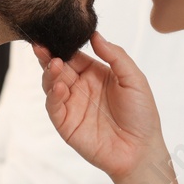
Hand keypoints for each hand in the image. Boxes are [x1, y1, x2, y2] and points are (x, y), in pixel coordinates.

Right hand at [36, 32, 164, 182]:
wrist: (141, 150)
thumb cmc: (142, 115)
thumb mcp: (134, 79)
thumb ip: (115, 56)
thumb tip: (95, 35)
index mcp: (95, 74)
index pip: (73, 55)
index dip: (63, 45)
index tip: (55, 33)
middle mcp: (80, 88)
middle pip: (58, 67)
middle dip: (48, 56)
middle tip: (41, 46)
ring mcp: (72, 106)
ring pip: (51, 85)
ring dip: (49, 73)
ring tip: (55, 65)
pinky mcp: (66, 124)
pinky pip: (54, 107)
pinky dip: (53, 96)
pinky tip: (59, 86)